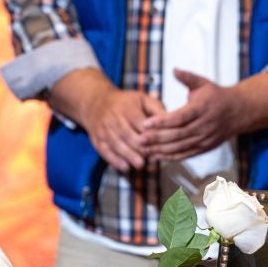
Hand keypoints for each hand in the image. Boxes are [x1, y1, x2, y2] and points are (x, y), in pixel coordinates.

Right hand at [49, 68, 163, 171]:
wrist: (96, 103)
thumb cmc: (125, 103)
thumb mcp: (142, 99)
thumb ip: (157, 109)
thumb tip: (171, 122)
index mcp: (127, 108)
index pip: (139, 122)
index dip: (149, 134)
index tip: (159, 143)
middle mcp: (113, 118)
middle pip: (127, 134)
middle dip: (139, 147)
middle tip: (150, 157)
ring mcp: (103, 130)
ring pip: (116, 144)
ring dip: (128, 156)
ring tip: (140, 165)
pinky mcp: (97, 139)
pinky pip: (104, 151)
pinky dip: (114, 160)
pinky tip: (125, 167)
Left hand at [142, 69, 242, 160]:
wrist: (239, 112)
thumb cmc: (218, 96)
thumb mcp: (204, 83)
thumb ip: (188, 77)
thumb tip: (174, 70)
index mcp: (202, 108)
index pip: (179, 117)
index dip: (162, 122)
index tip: (145, 123)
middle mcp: (204, 125)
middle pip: (178, 134)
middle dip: (157, 138)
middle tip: (139, 139)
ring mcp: (205, 138)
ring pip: (180, 147)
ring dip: (161, 150)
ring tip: (143, 149)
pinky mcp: (205, 147)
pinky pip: (186, 154)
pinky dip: (171, 157)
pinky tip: (157, 156)